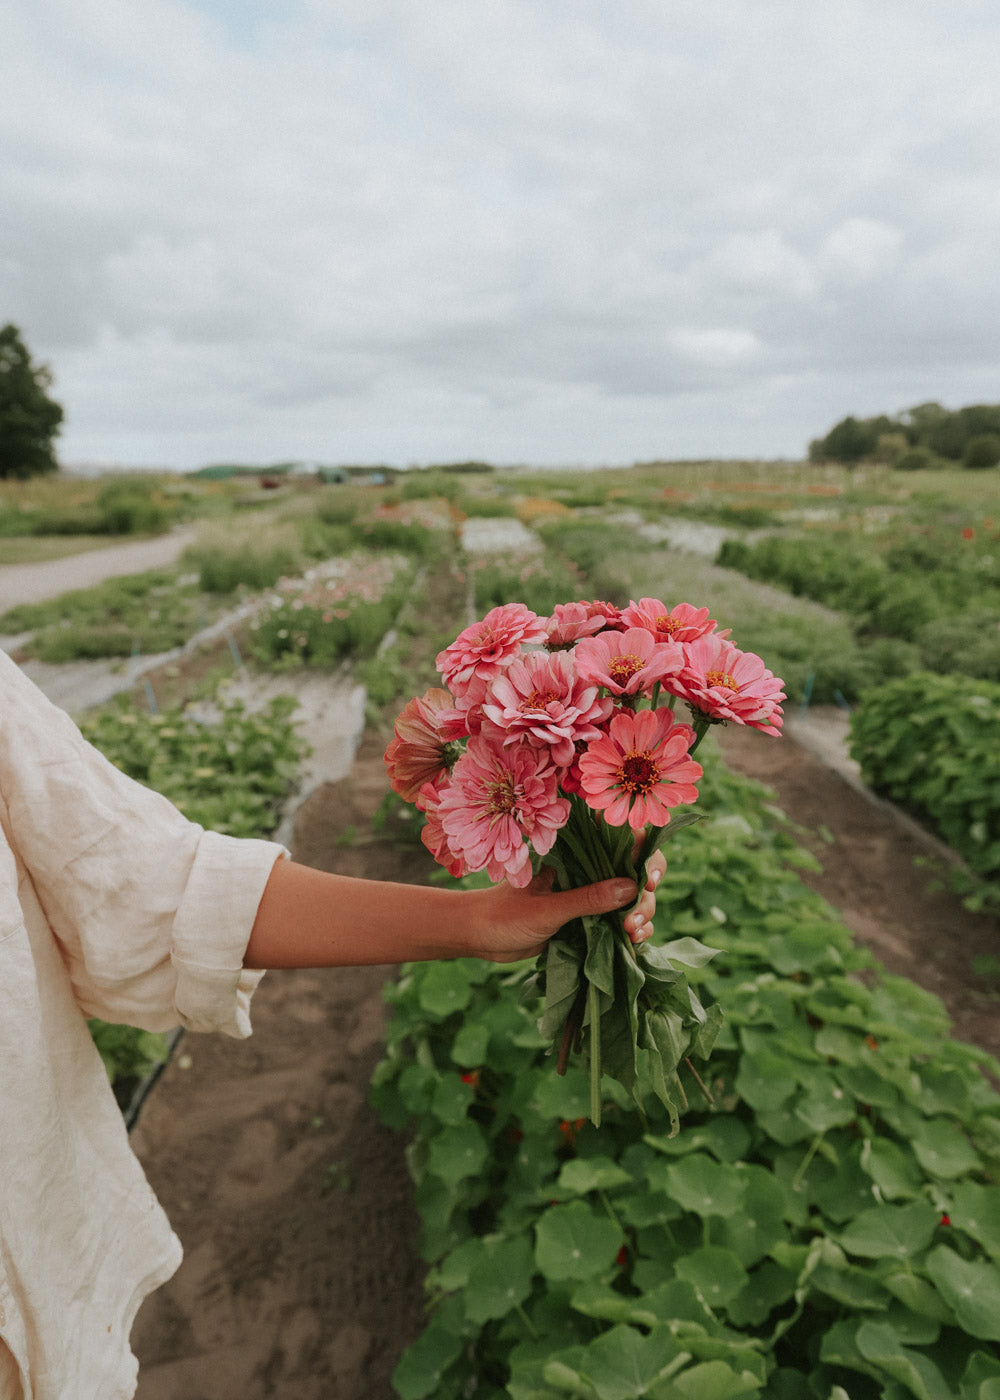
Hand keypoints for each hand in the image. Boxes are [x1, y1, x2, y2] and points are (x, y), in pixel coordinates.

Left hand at [468, 847, 665, 963]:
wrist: (479, 937)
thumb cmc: (504, 915)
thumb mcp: (547, 908)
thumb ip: (587, 898)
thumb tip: (632, 887)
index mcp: (576, 855)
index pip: (622, 844)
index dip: (644, 857)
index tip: (648, 879)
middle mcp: (588, 871)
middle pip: (635, 875)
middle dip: (644, 897)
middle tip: (634, 922)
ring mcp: (590, 896)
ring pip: (632, 900)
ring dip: (642, 915)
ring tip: (633, 935)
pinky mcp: (588, 921)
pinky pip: (620, 922)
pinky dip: (634, 931)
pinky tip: (635, 942)